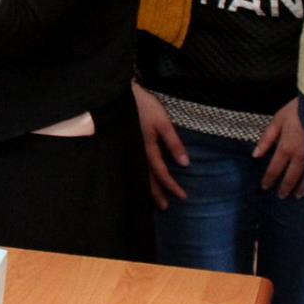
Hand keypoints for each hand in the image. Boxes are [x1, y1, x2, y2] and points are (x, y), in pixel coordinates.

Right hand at [132, 82, 187, 209]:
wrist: (117, 96)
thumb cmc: (143, 106)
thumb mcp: (163, 122)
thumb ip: (173, 143)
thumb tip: (185, 164)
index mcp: (147, 149)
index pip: (162, 173)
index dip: (172, 186)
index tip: (183, 197)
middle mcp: (136, 154)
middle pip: (147, 179)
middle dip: (157, 194)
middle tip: (165, 208)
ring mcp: (128, 151)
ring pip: (138, 175)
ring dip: (146, 188)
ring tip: (152, 201)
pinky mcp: (123, 146)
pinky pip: (131, 167)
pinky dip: (136, 177)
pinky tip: (137, 180)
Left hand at [254, 98, 303, 198]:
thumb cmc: (299, 109)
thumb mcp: (278, 120)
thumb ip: (266, 139)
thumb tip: (255, 155)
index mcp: (286, 147)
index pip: (275, 169)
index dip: (269, 179)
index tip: (265, 187)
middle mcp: (300, 156)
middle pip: (291, 177)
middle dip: (285, 187)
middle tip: (281, 196)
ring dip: (301, 189)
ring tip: (297, 196)